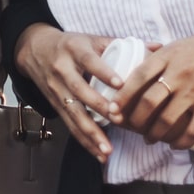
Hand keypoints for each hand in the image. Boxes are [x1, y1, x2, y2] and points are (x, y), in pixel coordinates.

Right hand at [13, 24, 121, 161]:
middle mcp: (62, 70)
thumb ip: (123, 44)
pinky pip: (70, 125)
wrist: (34, 50)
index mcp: (74, 50)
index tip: (120, 84)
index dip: (103, 72)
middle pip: (79, 91)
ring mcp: (57, 90)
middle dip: (98, 107)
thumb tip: (159, 47)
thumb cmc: (70, 45)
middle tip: (118, 119)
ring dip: (91, 133)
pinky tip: (99, 154)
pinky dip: (84, 141)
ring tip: (107, 149)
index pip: (89, 61)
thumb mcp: (91, 39)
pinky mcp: (55, 105)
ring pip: (73, 113)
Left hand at [113, 16, 193, 148]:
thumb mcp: (179, 44)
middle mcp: (179, 73)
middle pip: (148, 103)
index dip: (122, 97)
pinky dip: (181, 141)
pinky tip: (175, 144)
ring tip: (150, 139)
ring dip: (155, 134)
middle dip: (135, 121)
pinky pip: (193, 129)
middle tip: (131, 128)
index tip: (112, 109)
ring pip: (167, 120)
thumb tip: (137, 70)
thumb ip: (160, 57)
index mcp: (167, 56)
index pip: (137, 78)